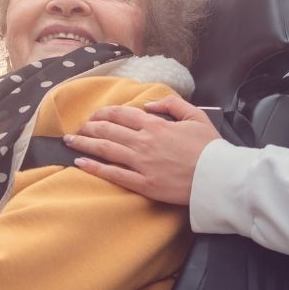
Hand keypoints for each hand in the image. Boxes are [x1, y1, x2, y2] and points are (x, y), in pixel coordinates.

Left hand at [63, 95, 220, 204]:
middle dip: (88, 128)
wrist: (219, 177)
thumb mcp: (195, 115)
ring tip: (69, 141)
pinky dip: (94, 167)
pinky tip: (80, 163)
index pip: (121, 115)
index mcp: (156, 125)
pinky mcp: (144, 184)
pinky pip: (113, 174)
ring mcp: (142, 163)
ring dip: (84, 144)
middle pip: (108, 131)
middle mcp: (144, 142)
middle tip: (76, 129)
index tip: (93, 116)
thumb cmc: (210, 148)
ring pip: (106, 150)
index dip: (103, 114)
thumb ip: (171, 105)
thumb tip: (149, 106)